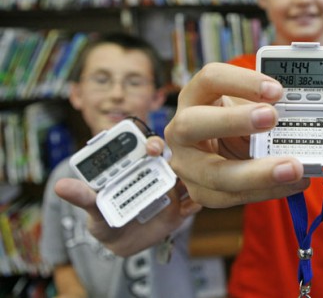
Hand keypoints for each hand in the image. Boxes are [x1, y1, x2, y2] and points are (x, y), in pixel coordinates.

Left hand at [55, 136, 200, 256]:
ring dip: (195, 178)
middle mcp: (156, 171)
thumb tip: (60, 186)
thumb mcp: (94, 209)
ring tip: (190, 188)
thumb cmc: (105, 219)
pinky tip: (192, 207)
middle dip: (182, 156)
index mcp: (136, 166)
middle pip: (174, 157)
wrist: (121, 244)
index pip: (147, 146)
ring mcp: (171, 188)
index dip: (152, 143)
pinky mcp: (181, 207)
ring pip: (190, 176)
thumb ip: (83, 197)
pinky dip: (197, 202)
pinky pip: (195, 201)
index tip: (152, 149)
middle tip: (176, 167)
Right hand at [164, 62, 309, 207]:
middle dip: (234, 121)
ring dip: (259, 173)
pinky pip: (232, 197)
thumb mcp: (247, 106)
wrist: (218, 149)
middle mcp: (180, 129)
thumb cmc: (235, 120)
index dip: (242, 81)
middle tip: (273, 118)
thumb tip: (302, 112)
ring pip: (214, 173)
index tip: (277, 90)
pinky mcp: (201, 192)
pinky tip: (292, 184)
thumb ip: (267, 105)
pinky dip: (267, 191)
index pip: (210, 79)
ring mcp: (186, 165)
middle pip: (194, 123)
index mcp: (194, 96)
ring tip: (294, 168)